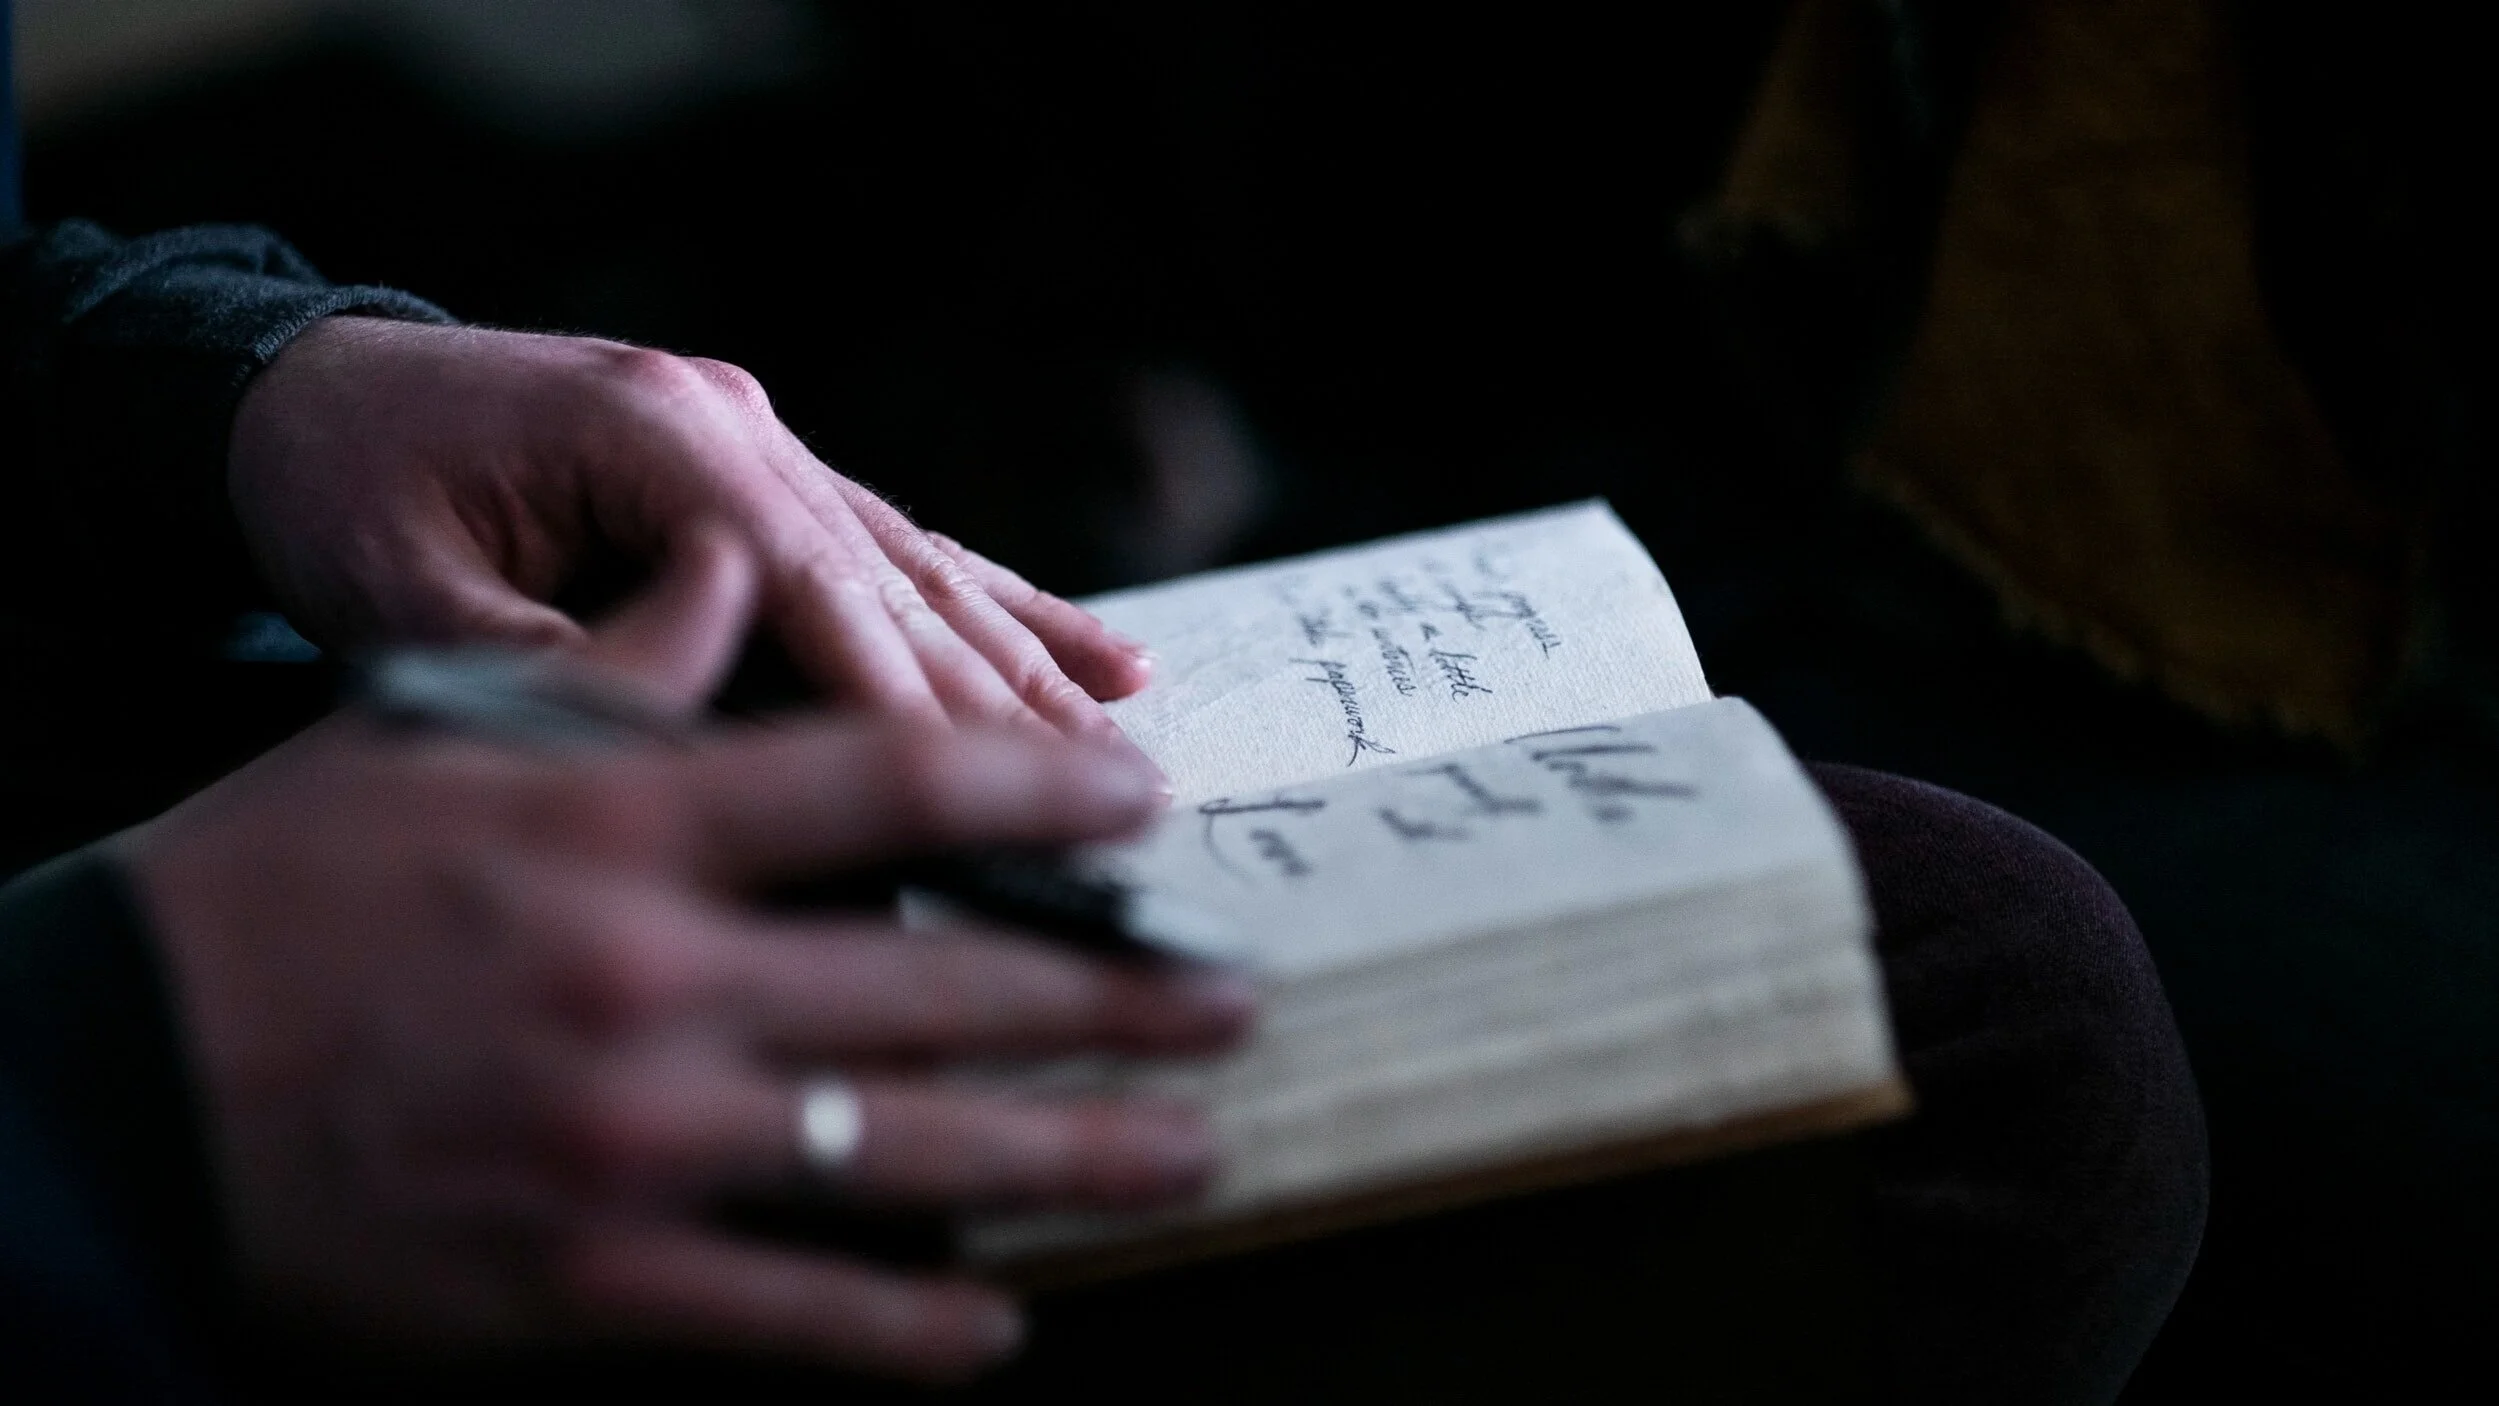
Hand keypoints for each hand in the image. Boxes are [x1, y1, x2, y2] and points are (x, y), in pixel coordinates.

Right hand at [114, 539, 1246, 1381]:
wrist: (99, 1098)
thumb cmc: (265, 901)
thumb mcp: (425, 742)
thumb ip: (610, 672)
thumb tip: (728, 577)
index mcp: (618, 826)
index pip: (885, 787)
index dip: (1043, 794)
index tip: (1148, 810)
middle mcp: (652, 980)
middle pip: (949, 982)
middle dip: (1118, 997)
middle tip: (1237, 1000)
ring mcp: (632, 1144)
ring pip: (913, 1153)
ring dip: (1078, 1160)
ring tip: (1195, 1157)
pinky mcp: (589, 1287)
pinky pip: (796, 1319)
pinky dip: (910, 1329)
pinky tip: (998, 1325)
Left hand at [227, 316, 1152, 743]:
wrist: (294, 392)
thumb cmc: (337, 492)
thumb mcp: (407, 600)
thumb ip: (555, 677)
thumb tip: (693, 781)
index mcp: (648, 434)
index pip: (808, 586)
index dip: (900, 700)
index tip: (986, 804)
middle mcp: (729, 423)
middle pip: (894, 576)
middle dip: (1003, 697)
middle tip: (1105, 799)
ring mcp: (758, 436)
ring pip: (922, 563)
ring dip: (1026, 660)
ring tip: (1123, 746)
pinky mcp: (764, 466)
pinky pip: (901, 544)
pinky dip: (1001, 604)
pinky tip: (1098, 653)